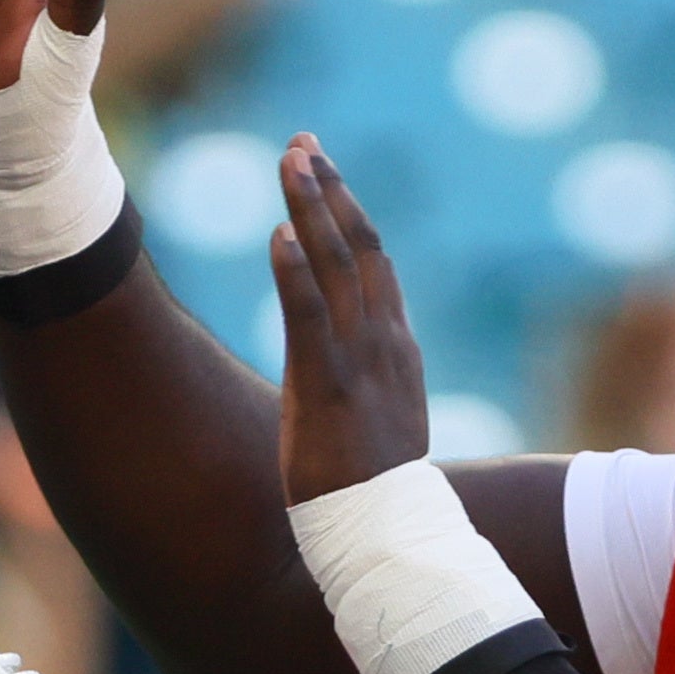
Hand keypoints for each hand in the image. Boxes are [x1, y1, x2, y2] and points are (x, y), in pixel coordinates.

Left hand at [267, 139, 434, 503]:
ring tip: (292, 160)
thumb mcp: (379, 415)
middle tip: (303, 144)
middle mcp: (384, 340)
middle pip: (360, 246)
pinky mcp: (327, 382)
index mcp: (396, 346)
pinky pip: (309, 315)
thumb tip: (351, 356)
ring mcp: (358, 358)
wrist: (384, 529)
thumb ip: (369, 375)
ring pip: (338, 265)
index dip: (348, 211)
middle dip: (330, 190)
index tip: (322, 172)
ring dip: (313, 208)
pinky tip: (278, 232)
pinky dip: (294, 271)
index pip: (374, 262)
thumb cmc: (373, 484)